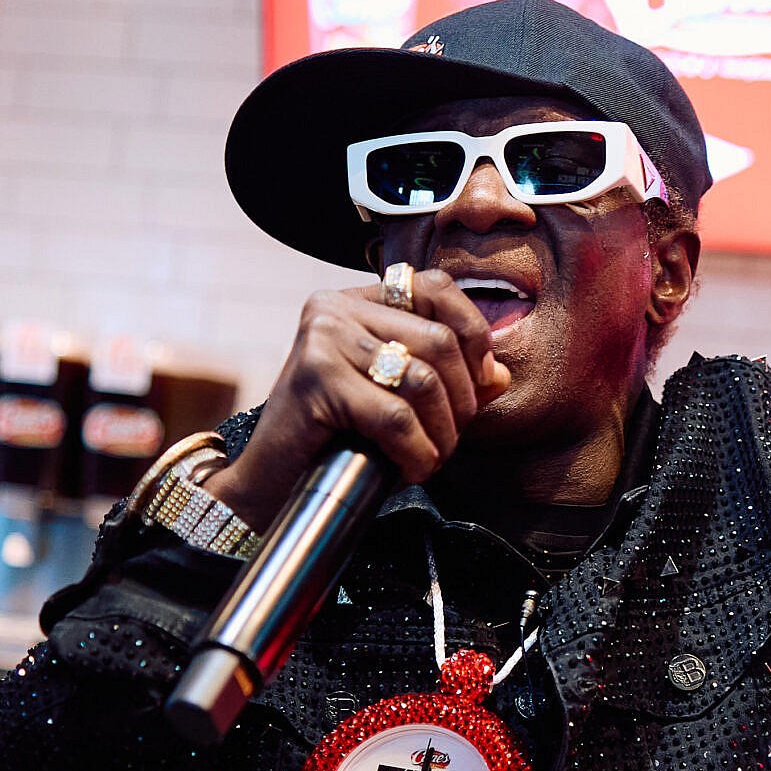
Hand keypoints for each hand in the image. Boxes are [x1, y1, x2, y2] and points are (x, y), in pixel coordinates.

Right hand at [207, 270, 511, 524]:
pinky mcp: (316, 377)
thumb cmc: (336, 441)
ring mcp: (323, 337)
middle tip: (451, 437)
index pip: (435, 287)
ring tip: (431, 457)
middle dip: (462, 399)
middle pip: (440, 339)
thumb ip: (449, 380)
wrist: (270, 484)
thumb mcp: (398, 401)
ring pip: (423, 379)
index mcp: (357, 301)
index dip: (473, 332)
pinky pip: (396, 417)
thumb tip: (499, 375)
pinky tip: (411, 469)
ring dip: (442, 432)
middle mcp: (336, 307)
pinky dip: (417, 452)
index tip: (480, 382)